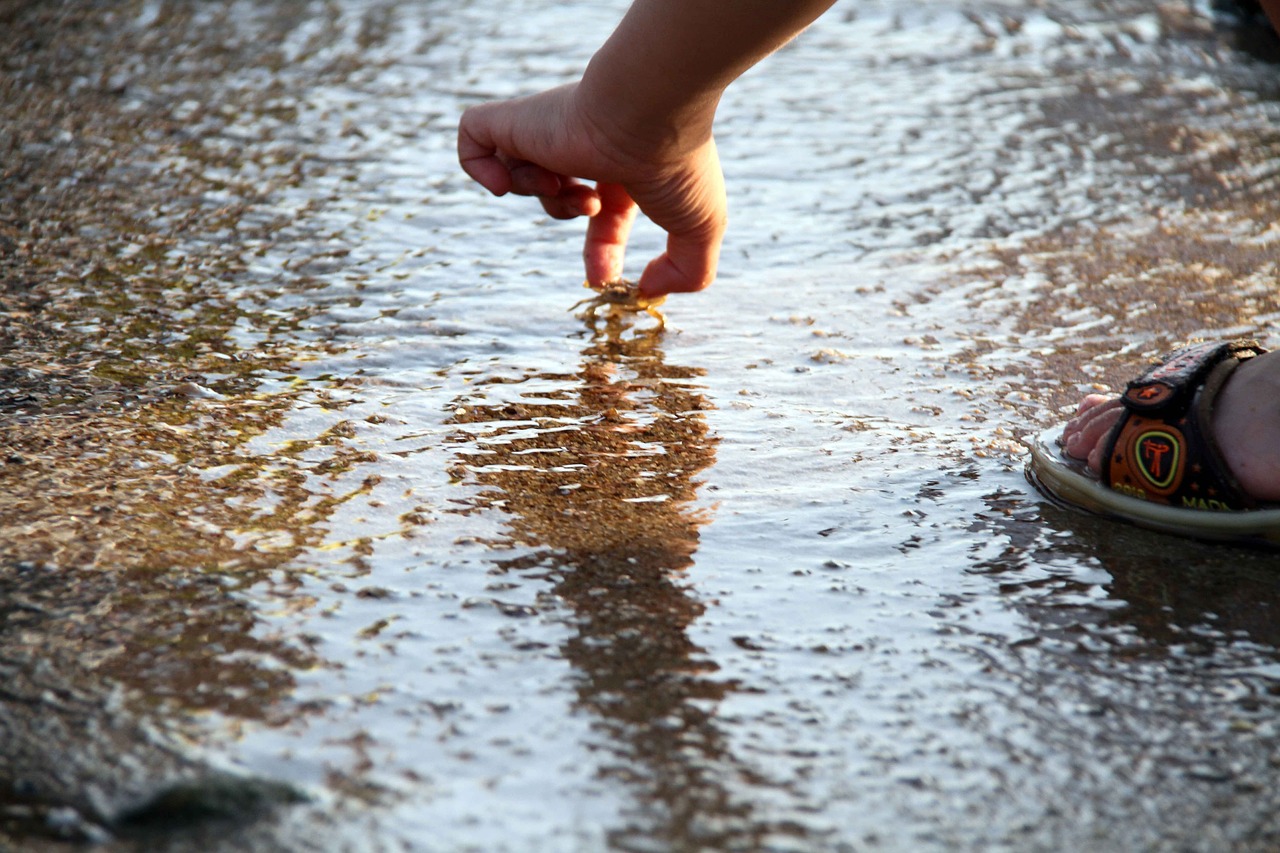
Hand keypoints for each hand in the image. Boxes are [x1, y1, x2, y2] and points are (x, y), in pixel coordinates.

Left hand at [457, 83, 726, 296]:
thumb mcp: (702, 230)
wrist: (649, 111)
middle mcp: (585, 145)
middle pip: (557, 188)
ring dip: (535, 194)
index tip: (602, 280)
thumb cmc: (678, 165)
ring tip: (561, 181)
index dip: (602, 251)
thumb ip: (687, 271)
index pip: (605, 211)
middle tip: (585, 217)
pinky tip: (506, 179)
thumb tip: (648, 290)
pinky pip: (473, 136)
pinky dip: (478, 166)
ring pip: (518, 169)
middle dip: (565, 214)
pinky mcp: (516, 119)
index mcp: (626, 167)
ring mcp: (549, 129)